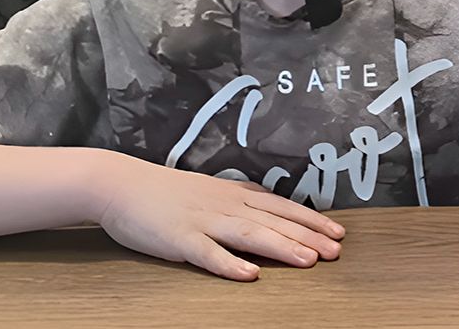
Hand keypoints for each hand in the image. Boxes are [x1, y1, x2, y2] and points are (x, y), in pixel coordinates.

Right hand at [89, 154, 345, 280]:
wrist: (120, 185)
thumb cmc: (164, 191)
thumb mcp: (210, 190)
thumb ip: (239, 199)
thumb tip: (269, 205)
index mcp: (234, 195)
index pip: (282, 207)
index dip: (312, 220)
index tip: (338, 232)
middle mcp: (225, 206)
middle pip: (275, 221)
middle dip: (309, 236)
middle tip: (337, 250)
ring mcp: (203, 222)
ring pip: (251, 235)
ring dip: (282, 247)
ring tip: (309, 261)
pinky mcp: (180, 239)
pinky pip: (209, 254)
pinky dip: (230, 264)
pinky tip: (251, 275)